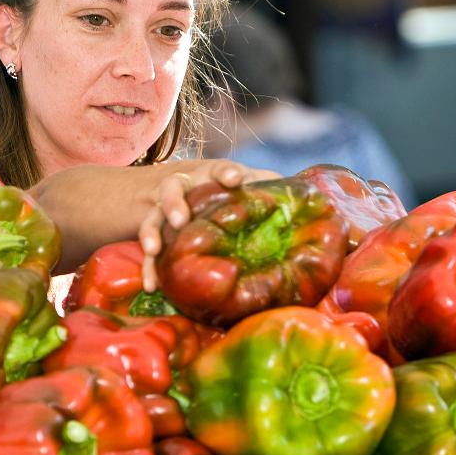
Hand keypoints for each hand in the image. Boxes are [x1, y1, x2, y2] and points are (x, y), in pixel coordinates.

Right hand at [139, 160, 279, 291]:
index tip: (234, 180)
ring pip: (152, 217)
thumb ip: (271, 187)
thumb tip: (307, 197)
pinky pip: (149, 251)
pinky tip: (151, 285)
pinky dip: (149, 267)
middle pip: (173, 188)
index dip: (226, 173)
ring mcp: (166, 211)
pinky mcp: (157, 233)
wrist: (185, 187)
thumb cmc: (228, 188)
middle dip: (175, 203)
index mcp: (212, 176)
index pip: (220, 168)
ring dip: (151, 233)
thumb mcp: (249, 184)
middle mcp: (185, 189)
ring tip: (154, 251)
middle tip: (180, 220)